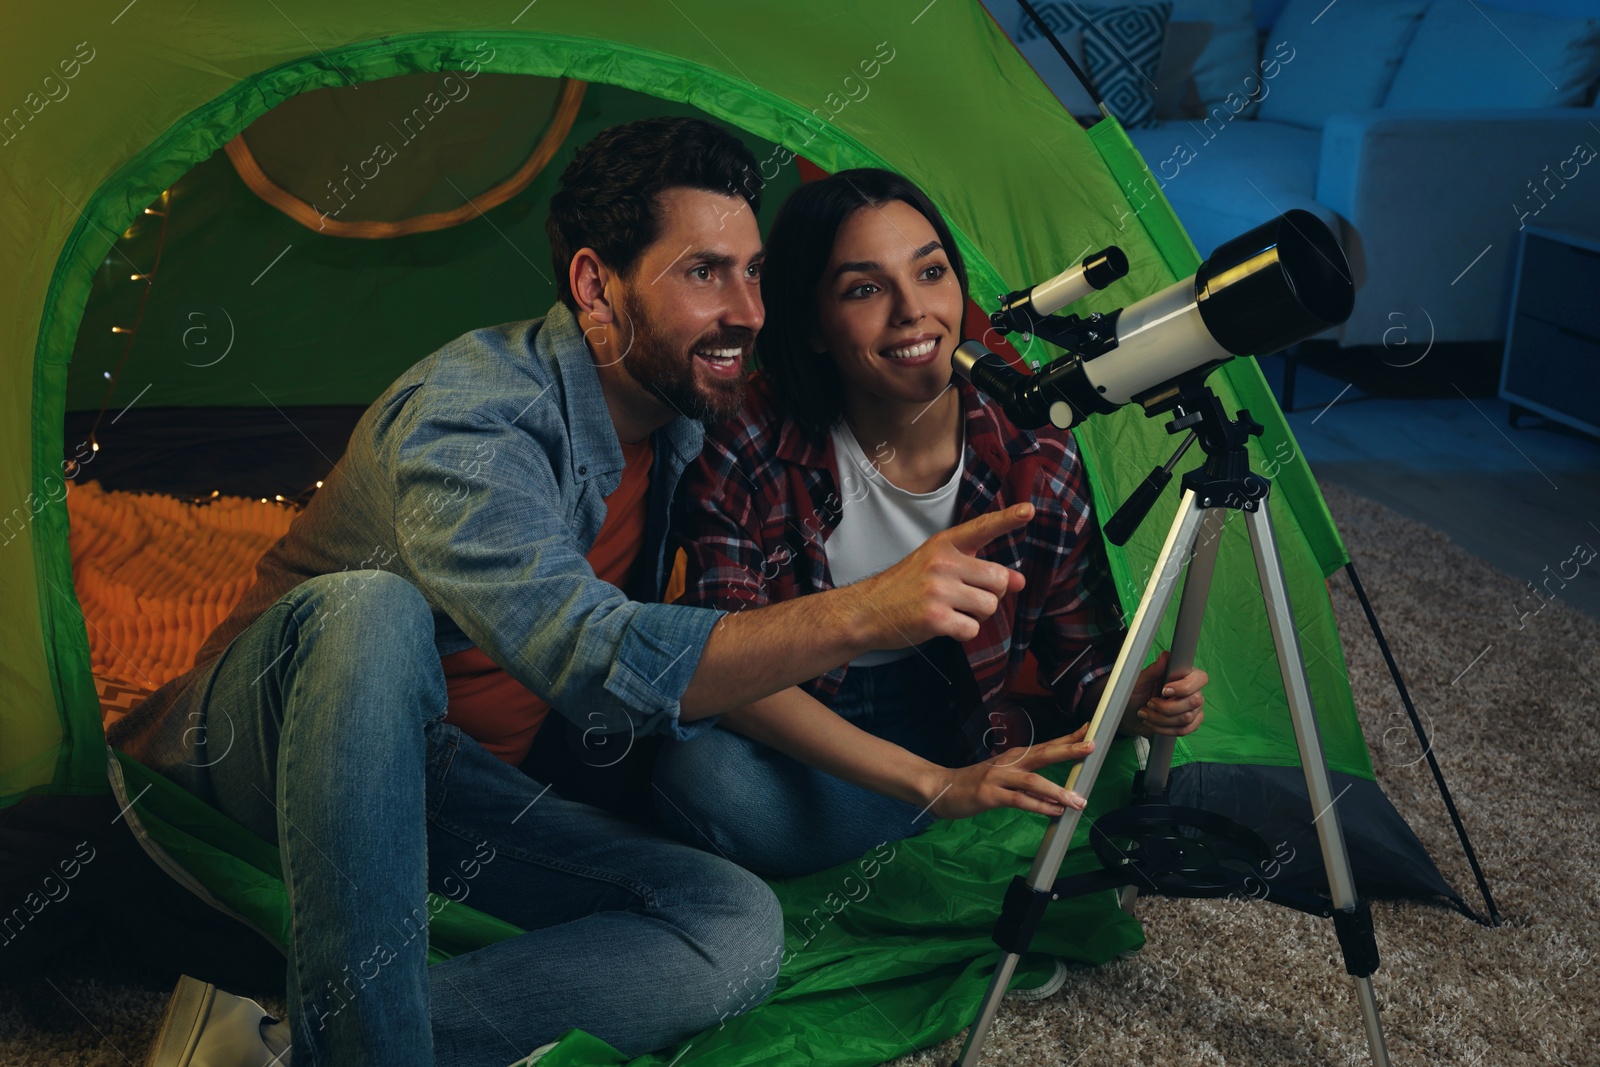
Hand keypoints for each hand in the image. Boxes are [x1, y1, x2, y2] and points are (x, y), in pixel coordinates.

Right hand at [846, 504, 1031, 648]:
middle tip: (965, 598)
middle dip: (991, 595)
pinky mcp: (934, 617)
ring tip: (952, 611)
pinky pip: (972, 628)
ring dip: (977, 616)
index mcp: (944, 544)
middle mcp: (942, 562)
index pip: (981, 527)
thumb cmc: (907, 587)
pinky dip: (963, 632)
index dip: (1008, 519)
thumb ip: (980, 571)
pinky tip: (943, 626)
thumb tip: (1019, 581)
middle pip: (999, 580)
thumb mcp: (940, 568)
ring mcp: (938, 590)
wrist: (867, 610)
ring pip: (989, 606)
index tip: (1029, 511)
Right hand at [925, 724, 1093, 819]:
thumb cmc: (975, 784)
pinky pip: (1019, 800)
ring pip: (1034, 780)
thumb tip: (1054, 794)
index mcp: (1015, 756)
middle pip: (1043, 753)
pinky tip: (1053, 811)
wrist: (941, 787)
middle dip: (1069, 750)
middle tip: (1091, 746)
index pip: (1046, 745)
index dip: (1068, 738)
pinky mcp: (990, 794)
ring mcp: (999, 777)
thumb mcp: (1004, 778)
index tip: (1089, 731)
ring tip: (1078, 801)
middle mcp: (1009, 762)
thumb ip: (1027, 783)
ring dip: (1058, 791)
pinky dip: (1038, 805)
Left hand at [1125, 649, 1205, 737]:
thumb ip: (1154, 669)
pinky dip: (1164, 729)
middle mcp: (1194, 691)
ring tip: (1146, 713)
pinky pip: (1184, 730)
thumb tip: (1165, 656)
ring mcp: (1194, 708)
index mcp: (1185, 675)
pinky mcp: (1190, 724)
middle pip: (1195, 701)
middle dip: (1167, 707)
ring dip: (1161, 718)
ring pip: (1187, 718)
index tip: (1163, 690)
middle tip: (1150, 703)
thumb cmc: (1137, 693)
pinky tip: (1153, 723)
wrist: (1131, 713)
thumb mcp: (1141, 680)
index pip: (1200, 678)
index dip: (1183, 687)